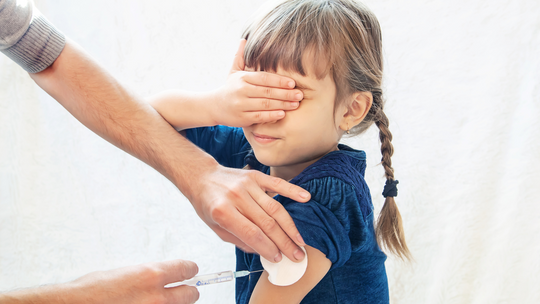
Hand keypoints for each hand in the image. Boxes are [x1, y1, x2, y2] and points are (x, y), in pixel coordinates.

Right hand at [68, 260, 199, 303]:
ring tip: (159, 302)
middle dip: (187, 292)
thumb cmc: (93, 291)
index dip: (189, 270)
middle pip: (191, 294)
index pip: (187, 269)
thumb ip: (148, 276)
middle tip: (181, 292)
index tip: (190, 272)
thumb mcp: (125, 273)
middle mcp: (156, 296)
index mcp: (151, 275)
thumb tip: (162, 278)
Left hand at [189, 164, 309, 262]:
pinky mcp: (255, 176)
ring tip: (300, 241)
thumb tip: (264, 252)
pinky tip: (305, 198)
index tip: (279, 259)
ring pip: (275, 208)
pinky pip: (277, 184)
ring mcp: (247, 185)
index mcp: (223, 211)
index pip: (252, 234)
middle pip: (267, 223)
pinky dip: (293, 190)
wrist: (202, 178)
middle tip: (297, 255)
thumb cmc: (208, 205)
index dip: (268, 248)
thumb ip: (239, 240)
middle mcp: (236, 196)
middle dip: (284, 242)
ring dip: (290, 227)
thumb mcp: (216, 228)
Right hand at [209, 39, 302, 126]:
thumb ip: (240, 57)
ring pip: (265, 104)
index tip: (293, 83)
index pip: (264, 78)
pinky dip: (271, 116)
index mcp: (243, 78)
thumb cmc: (230, 88)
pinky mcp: (242, 118)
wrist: (214, 106)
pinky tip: (282, 114)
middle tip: (300, 94)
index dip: (279, 80)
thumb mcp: (233, 71)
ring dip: (282, 104)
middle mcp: (241, 91)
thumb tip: (244, 39)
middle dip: (285, 93)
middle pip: (267, 92)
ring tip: (295, 104)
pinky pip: (259, 117)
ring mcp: (241, 105)